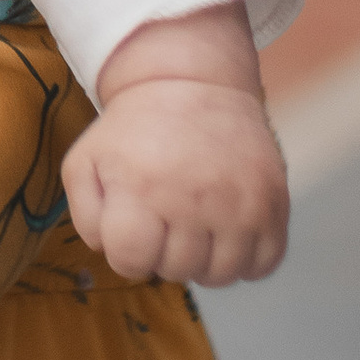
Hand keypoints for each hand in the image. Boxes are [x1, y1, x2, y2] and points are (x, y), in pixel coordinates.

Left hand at [60, 78, 288, 285]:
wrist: (196, 83)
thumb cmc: (137, 129)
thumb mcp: (87, 160)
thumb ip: (86, 216)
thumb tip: (112, 253)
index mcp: (142, 186)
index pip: (131, 261)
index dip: (128, 255)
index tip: (134, 231)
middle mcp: (194, 198)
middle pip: (176, 271)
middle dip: (164, 255)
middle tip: (165, 221)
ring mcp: (239, 203)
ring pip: (221, 276)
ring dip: (204, 262)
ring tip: (195, 228)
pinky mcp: (274, 203)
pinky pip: (263, 264)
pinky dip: (246, 259)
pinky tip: (228, 231)